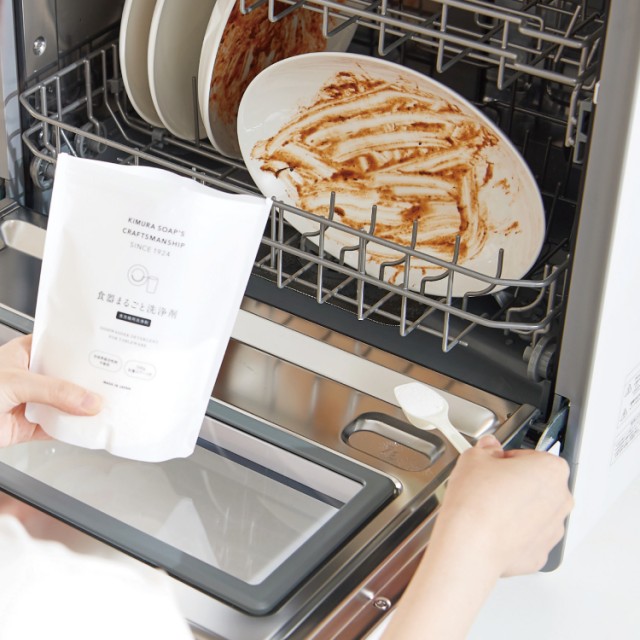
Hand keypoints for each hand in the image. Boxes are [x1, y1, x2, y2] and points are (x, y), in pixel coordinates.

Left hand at [0, 335, 101, 446]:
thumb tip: (89, 400)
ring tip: (107, 403)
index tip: (106, 349)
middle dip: (89, 380)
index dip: (83, 347)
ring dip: (83, 406)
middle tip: (114, 379)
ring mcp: (30, 402)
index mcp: (23, 353)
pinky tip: (88, 425)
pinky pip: (58, 427)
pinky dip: (74, 429)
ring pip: (65, 402)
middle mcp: (29, 376)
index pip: (60, 345)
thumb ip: (55, 392)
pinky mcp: (29, 426)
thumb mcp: (15, 383)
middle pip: (67, 376)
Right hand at [437, 434, 573, 576]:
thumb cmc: (478, 502)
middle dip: (515, 483)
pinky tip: (491, 527)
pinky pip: (527, 536)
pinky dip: (512, 532)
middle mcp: (560, 500)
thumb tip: (489, 448)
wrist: (471, 543)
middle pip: (537, 484)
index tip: (494, 465)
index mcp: (551, 470)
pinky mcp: (540, 554)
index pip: (531, 455)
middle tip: (488, 485)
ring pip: (534, 511)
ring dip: (515, 508)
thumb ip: (486, 448)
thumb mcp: (474, 457)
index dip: (508, 459)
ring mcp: (553, 530)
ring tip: (487, 507)